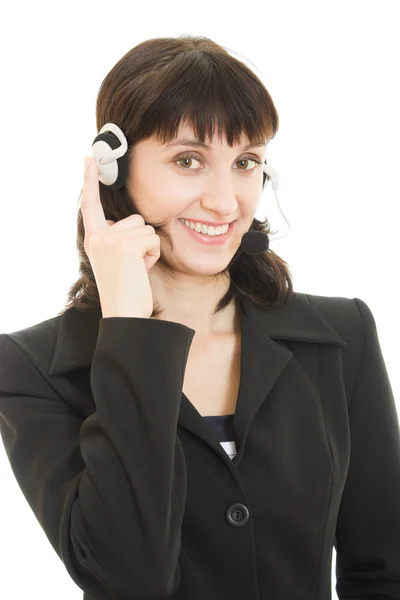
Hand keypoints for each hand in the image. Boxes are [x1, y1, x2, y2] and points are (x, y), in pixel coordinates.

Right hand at [79, 156, 160, 318]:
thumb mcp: (116, 260)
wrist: (123, 314)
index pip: (90, 204)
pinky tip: (141, 270)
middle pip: (135, 219)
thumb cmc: (125, 291)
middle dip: (141, 241)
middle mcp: (98, 236)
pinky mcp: (125, 245)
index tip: (89, 159)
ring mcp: (110, 239)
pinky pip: (153, 239)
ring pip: (146, 228)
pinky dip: (153, 255)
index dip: (89, 180)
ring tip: (136, 269)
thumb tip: (133, 223)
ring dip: (148, 249)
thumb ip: (119, 239)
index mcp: (94, 239)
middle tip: (132, 266)